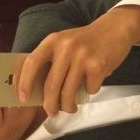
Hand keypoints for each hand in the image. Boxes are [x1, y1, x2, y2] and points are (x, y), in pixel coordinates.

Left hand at [18, 6, 139, 116]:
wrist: (116, 27)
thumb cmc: (87, 40)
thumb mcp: (65, 41)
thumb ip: (52, 59)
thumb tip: (38, 88)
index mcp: (53, 41)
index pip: (32, 62)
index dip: (24, 82)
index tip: (23, 98)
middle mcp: (66, 47)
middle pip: (51, 84)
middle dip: (49, 104)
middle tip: (51, 112)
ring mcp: (82, 57)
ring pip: (69, 92)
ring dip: (68, 105)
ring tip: (70, 108)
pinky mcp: (98, 66)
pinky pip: (89, 89)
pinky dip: (90, 92)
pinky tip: (93, 84)